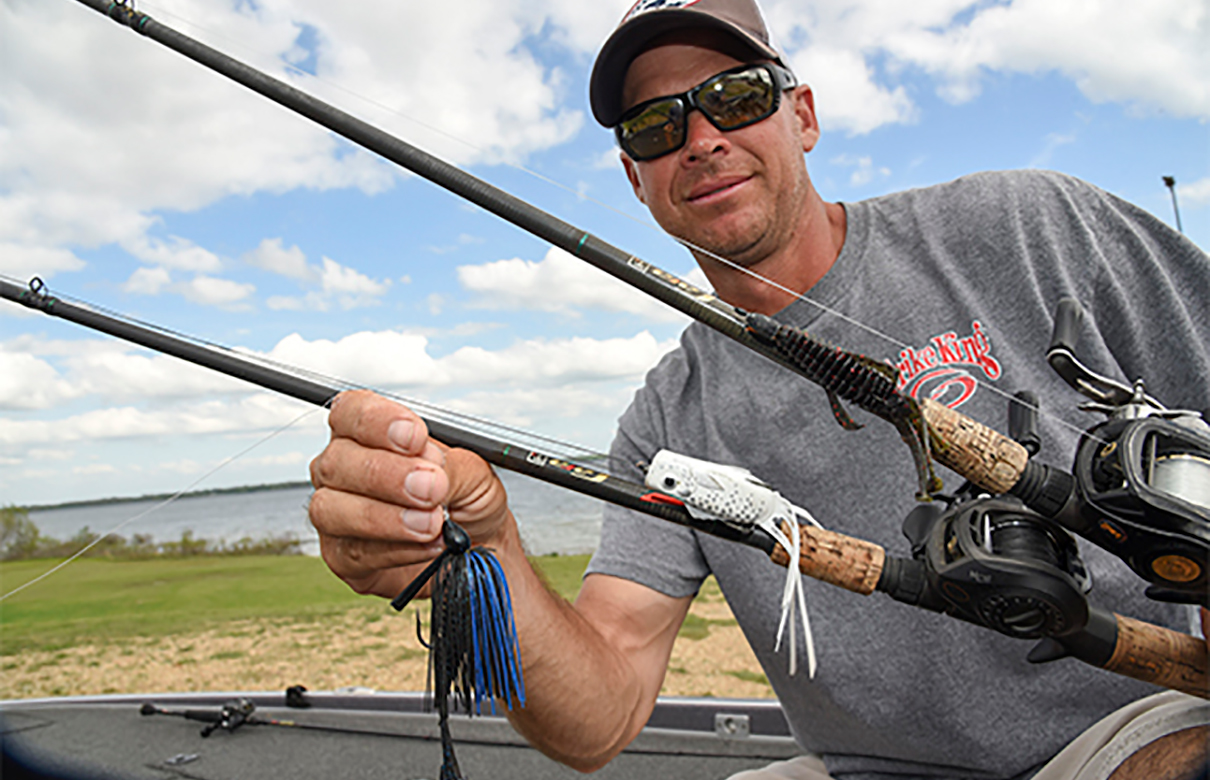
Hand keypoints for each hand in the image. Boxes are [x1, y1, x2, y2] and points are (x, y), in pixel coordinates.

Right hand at [308, 390, 510, 599]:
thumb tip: (428, 466)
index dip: (378, 421)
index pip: (352, 411)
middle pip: (337, 461)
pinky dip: (396, 549)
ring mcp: (336, 513)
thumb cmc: (470, 501)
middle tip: (432, 488)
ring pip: (332, 508)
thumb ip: (450, 464)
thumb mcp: (475, 472)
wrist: (481, 549)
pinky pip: (354, 552)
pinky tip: (428, 545)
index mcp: (370, 433)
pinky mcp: (342, 557)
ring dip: (385, 516)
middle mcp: (344, 468)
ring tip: (431, 523)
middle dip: (387, 474)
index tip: (415, 436)